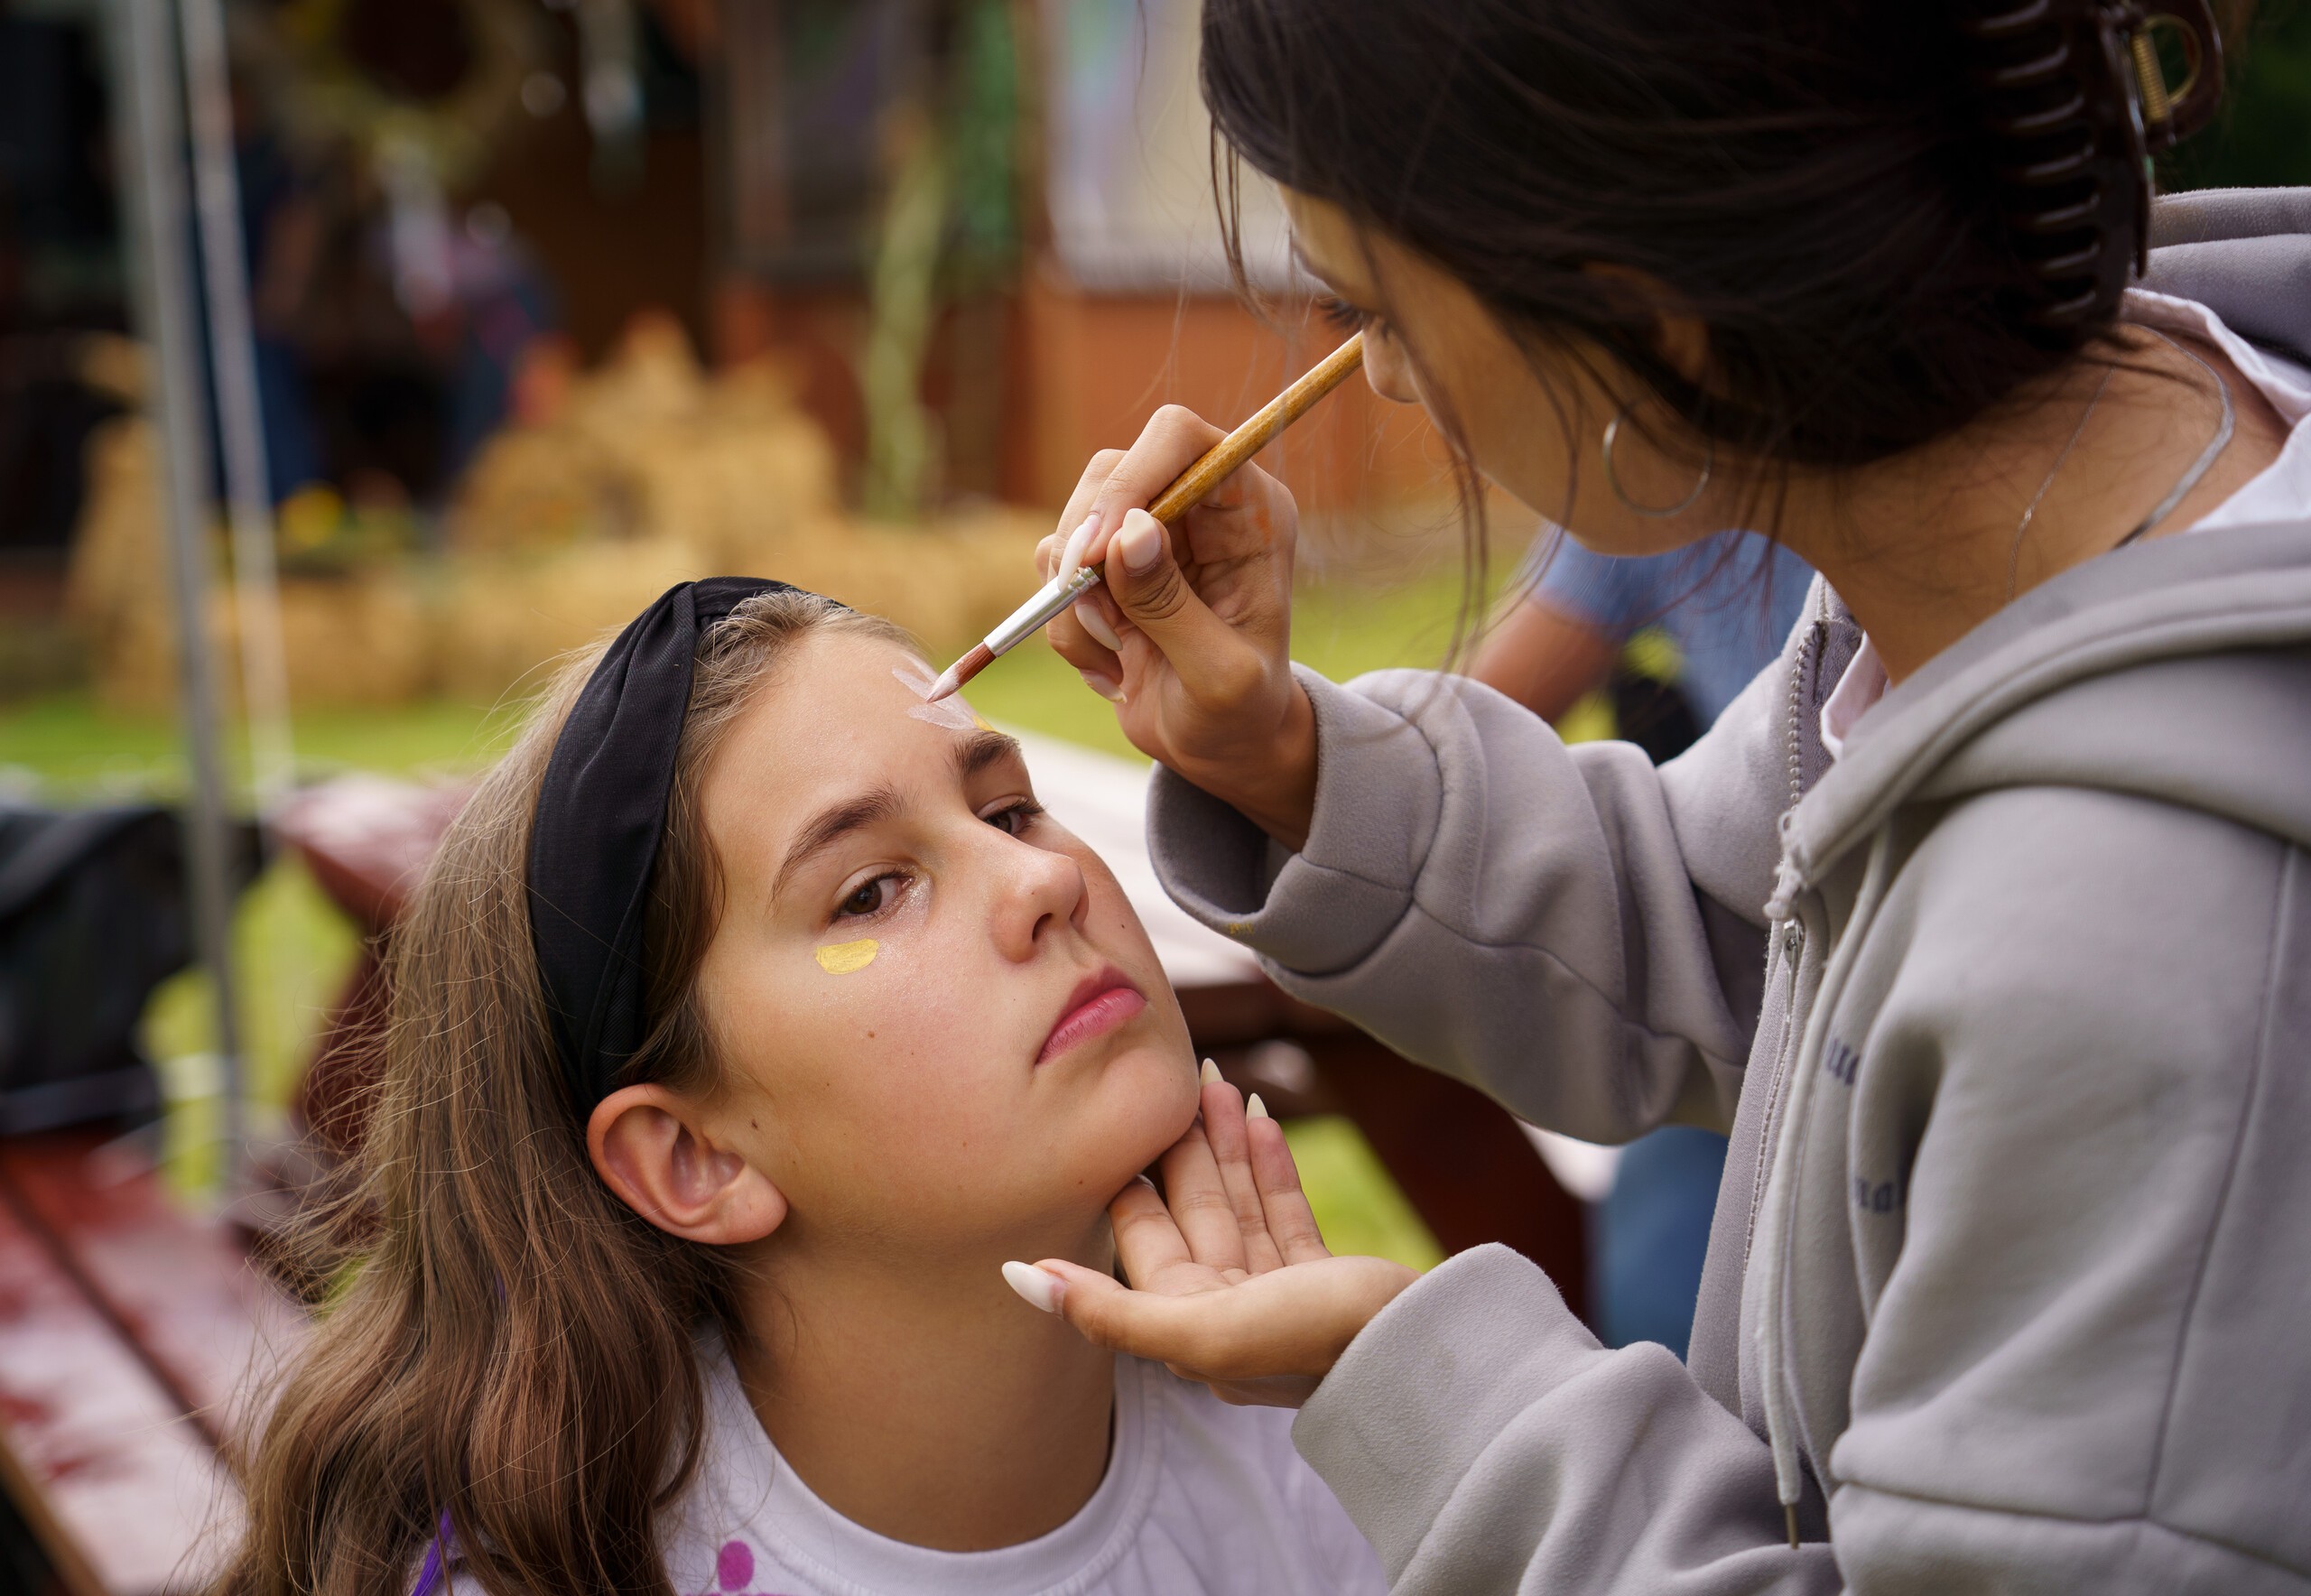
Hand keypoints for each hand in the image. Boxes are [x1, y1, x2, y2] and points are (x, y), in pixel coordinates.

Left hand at [1009, 1068, 1417, 1406]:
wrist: (1425, 1355)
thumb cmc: (1315, 1343)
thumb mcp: (1203, 1331)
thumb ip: (1108, 1310)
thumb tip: (1017, 1279)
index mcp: (1189, 1326)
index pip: (1146, 1234)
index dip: (1136, 1171)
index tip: (1125, 1110)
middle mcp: (1225, 1313)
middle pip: (1194, 1211)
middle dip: (1187, 1143)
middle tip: (1182, 1071)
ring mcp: (1277, 1296)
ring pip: (1239, 1205)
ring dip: (1228, 1143)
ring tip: (1220, 1080)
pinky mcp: (1324, 1281)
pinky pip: (1285, 1215)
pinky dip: (1271, 1167)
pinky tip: (1264, 1118)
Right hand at [1038, 408, 1317, 850]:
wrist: (1220, 748)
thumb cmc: (1240, 712)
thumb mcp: (1218, 675)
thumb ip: (1172, 605)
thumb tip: (1129, 532)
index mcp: (1249, 509)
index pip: (1180, 439)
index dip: (1132, 477)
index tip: (1098, 547)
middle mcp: (1198, 507)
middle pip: (1113, 469)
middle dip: (1087, 543)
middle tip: (1088, 606)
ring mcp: (1148, 534)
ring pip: (1074, 523)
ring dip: (1074, 597)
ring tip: (1120, 659)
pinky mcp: (1106, 567)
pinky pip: (1053, 572)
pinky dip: (1064, 624)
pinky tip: (1111, 667)